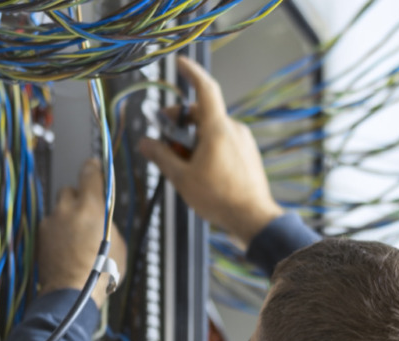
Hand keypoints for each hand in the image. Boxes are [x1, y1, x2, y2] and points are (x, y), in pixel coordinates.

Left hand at [39, 158, 127, 307]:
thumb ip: (108, 222)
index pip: (89, 174)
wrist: (73, 293)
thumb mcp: (118, 243)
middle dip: (78, 198)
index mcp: (91, 206)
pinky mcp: (40, 236)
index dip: (93, 168)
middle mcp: (67, 209)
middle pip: (70, 190)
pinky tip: (66, 247)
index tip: (93, 165)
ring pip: (59, 210)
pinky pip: (50, 225)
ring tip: (77, 236)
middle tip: (87, 213)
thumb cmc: (101, 271)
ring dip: (67, 216)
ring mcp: (50, 222)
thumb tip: (102, 218)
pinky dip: (58, 232)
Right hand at [138, 56, 282, 248]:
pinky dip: (207, 147)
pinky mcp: (247, 154)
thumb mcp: (181, 177)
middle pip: (202, 113)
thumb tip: (146, 144)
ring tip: (182, 163)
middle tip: (164, 139)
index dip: (191, 72)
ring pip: (211, 129)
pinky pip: (223, 142)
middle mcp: (233, 129)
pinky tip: (199, 169)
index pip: (205, 89)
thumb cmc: (220, 198)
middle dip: (180, 122)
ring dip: (193, 139)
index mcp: (217, 129)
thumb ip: (161, 156)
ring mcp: (243, 142)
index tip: (181, 64)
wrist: (253, 218)